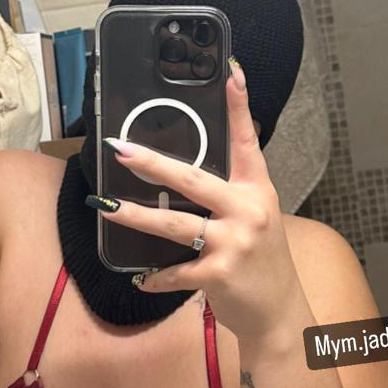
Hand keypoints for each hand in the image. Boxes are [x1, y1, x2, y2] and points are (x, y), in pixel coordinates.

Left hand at [96, 59, 304, 340]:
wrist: (280, 314)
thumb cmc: (262, 262)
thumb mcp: (258, 218)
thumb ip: (231, 193)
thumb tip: (185, 172)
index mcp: (257, 191)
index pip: (246, 142)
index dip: (238, 107)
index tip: (230, 73)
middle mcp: (249, 210)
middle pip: (193, 179)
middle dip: (153, 164)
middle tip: (120, 149)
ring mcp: (234, 243)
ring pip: (174, 224)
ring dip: (136, 217)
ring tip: (107, 208)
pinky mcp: (219, 274)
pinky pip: (175, 272)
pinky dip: (156, 277)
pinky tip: (140, 278)